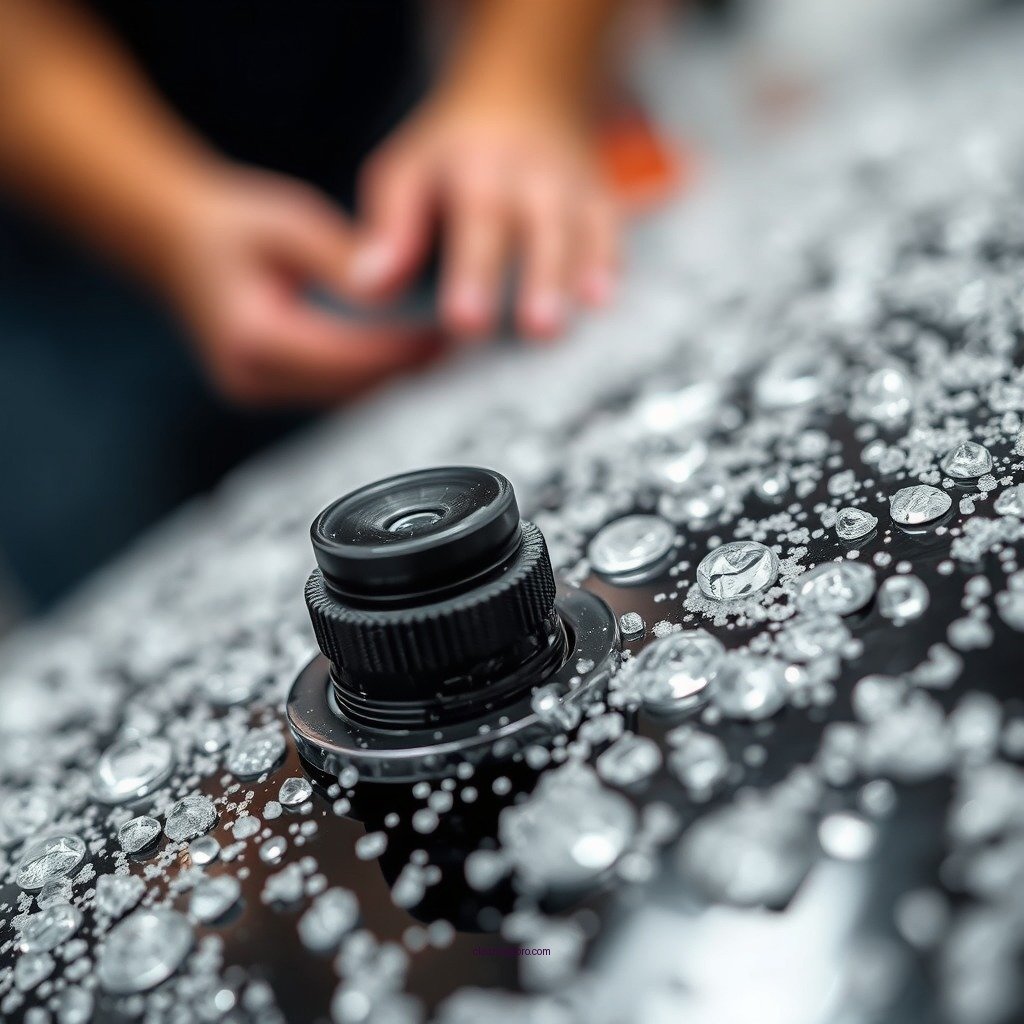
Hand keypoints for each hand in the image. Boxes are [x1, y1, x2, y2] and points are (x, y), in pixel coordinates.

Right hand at [157, 167, 440, 405]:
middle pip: (350, 389)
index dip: (405, 353)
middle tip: (461, 354)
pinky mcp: (264, 392)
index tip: (450, 341)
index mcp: (255, 336)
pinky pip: (329, 393)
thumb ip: (340, 257)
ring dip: (392, 381)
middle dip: (407, 373)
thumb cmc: (228, 224)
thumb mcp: (287, 222)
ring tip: (443, 357)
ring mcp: (254, 390)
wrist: (174, 241)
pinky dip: (367, 379)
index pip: (350, 359)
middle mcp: (250, 376)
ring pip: (344, 399)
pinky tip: (405, 362)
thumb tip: (391, 290)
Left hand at [352, 88, 619, 340]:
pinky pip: (610, 232)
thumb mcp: (409, 169)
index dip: (473, 273)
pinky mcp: (599, 201)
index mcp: (476, 169)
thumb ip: (391, 228)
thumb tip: (368, 286)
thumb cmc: (453, 153)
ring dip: (577, 279)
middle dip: (538, 280)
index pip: (476, 221)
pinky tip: (602, 302)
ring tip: (562, 329)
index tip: (465, 320)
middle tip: (535, 329)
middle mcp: (529, 176)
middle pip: (538, 228)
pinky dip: (609, 265)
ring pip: (580, 233)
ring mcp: (570, 188)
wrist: (528, 93)